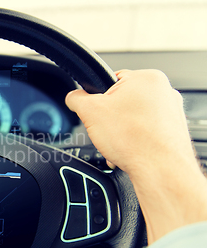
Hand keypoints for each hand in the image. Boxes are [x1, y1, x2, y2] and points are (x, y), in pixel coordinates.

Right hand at [65, 69, 206, 243]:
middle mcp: (165, 91)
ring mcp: (172, 111)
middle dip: (111, 117)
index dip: (98, 99)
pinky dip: (135, 139)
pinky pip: (146, 130)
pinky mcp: (173, 130)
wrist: (159, 169)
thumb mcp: (90, 112)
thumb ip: (76, 98)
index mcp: (147, 77)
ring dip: (122, 130)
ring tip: (120, 142)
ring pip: (134, 117)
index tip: (97, 112)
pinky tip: (130, 149)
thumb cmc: (135, 140)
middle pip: (123, 100)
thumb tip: (73, 97)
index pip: (111, 80)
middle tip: (108, 130)